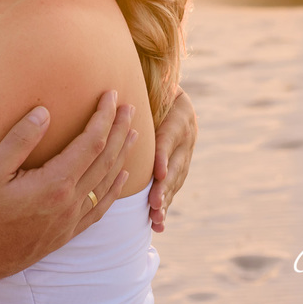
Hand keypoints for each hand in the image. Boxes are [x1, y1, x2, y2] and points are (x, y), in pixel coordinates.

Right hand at [0, 92, 135, 282]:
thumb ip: (19, 140)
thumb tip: (44, 112)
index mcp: (54, 183)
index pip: (91, 142)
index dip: (103, 116)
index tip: (110, 95)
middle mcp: (69, 203)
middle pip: (106, 160)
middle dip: (119, 130)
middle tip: (129, 107)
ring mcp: (70, 220)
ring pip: (107, 183)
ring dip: (122, 156)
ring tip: (133, 135)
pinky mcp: (66, 233)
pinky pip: (100, 208)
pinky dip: (114, 189)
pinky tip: (120, 178)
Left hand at [149, 87, 196, 231]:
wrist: (170, 87)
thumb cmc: (153, 81)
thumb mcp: (153, 79)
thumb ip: (139, 84)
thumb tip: (116, 84)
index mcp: (180, 112)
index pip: (170, 135)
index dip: (164, 154)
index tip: (158, 171)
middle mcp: (186, 134)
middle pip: (175, 163)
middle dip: (164, 185)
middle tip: (154, 202)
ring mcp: (186, 152)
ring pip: (175, 179)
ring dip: (165, 199)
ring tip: (155, 217)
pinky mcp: (179, 165)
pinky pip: (173, 187)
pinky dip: (165, 205)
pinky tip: (158, 224)